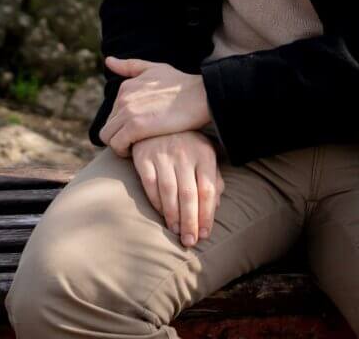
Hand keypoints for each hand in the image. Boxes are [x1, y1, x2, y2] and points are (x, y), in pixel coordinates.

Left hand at [98, 57, 211, 156]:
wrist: (202, 95)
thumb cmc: (182, 84)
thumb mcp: (155, 69)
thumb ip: (131, 67)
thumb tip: (108, 61)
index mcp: (126, 87)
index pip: (112, 115)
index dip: (123, 126)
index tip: (138, 133)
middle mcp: (123, 98)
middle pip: (108, 127)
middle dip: (119, 137)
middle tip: (137, 144)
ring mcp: (128, 111)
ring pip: (108, 137)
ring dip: (119, 146)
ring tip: (137, 149)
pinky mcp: (136, 126)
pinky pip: (117, 145)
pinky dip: (123, 152)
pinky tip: (138, 153)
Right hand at [131, 131, 223, 247]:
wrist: (157, 118)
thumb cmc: (187, 142)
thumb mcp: (205, 154)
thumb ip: (213, 179)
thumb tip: (214, 207)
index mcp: (204, 154)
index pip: (207, 189)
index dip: (206, 215)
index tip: (205, 234)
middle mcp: (184, 153)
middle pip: (189, 194)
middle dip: (190, 222)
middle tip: (190, 241)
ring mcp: (162, 154)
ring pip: (169, 192)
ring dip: (173, 215)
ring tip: (176, 232)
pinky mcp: (144, 156)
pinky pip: (150, 184)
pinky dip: (156, 202)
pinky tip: (161, 215)